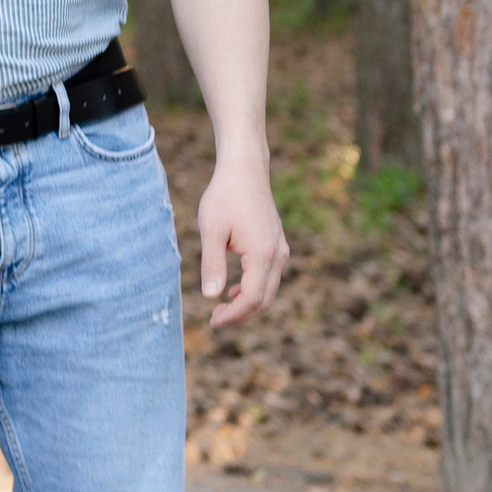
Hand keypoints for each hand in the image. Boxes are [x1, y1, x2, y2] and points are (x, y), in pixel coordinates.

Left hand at [196, 153, 287, 327]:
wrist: (244, 170)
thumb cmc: (224, 196)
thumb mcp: (211, 230)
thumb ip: (212, 264)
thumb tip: (211, 296)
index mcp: (262, 254)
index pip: (252, 299)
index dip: (233, 315)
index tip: (212, 321)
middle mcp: (277, 255)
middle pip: (264, 300)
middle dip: (241, 315)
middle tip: (215, 320)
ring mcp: (280, 249)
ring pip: (269, 290)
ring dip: (248, 304)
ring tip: (222, 308)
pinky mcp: (277, 244)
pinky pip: (270, 276)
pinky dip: (254, 289)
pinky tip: (234, 289)